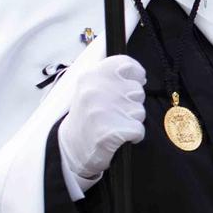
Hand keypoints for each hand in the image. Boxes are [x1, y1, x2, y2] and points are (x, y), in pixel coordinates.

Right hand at [57, 56, 146, 192]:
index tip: (130, 84)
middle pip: (138, 91)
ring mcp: (104, 110)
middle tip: (114, 112)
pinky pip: (139, 129)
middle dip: (132, 103)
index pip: (127, 64)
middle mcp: (97, 89)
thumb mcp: (91, 89)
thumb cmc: (86, 117)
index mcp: (92, 75)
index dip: (135, 75)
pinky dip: (134, 136)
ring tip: (114, 124)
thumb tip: (141, 77)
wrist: (70, 148)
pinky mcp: (112, 131)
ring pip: (140, 111)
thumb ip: (112, 78)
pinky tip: (119, 136)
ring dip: (132, 120)